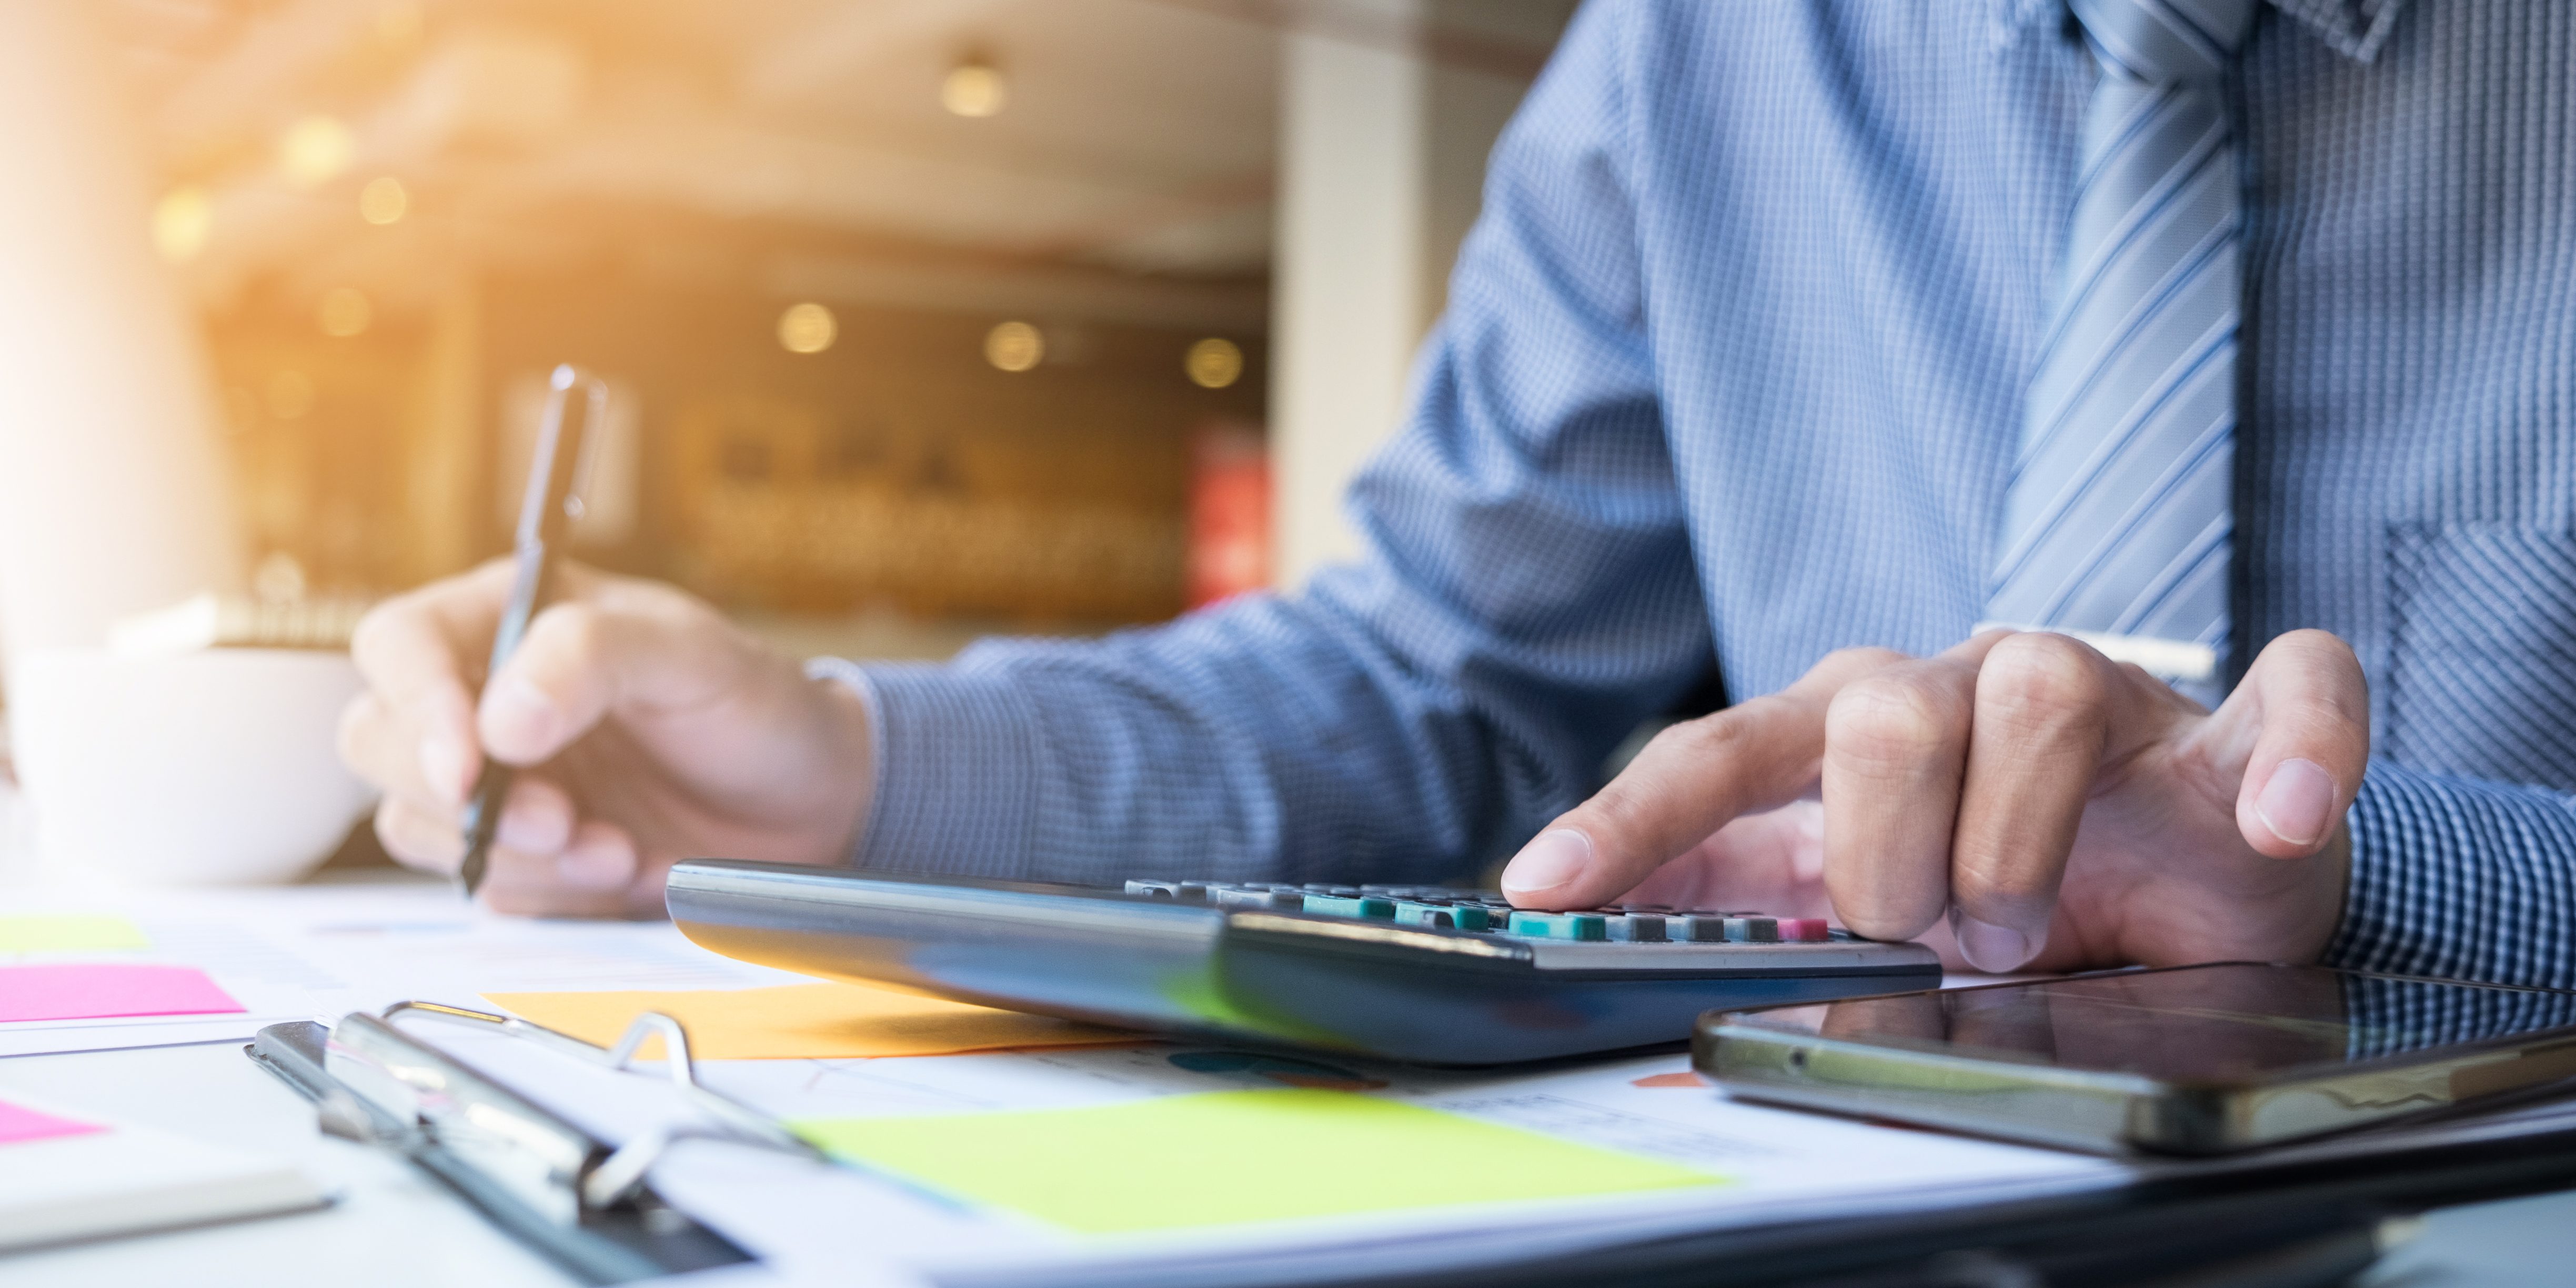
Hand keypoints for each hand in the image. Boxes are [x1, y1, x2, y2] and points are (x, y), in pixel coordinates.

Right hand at [338, 560, 873, 916]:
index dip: (414, 707)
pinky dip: (549, 891)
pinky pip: (483, 884)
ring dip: (513, 854)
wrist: (807, 798)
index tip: (467, 768)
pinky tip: (628, 867)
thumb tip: (497, 720)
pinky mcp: (518, 852)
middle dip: (461, 798)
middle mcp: (481, 696)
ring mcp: (493, 778)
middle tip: (560, 821)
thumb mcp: (690, 655)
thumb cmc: (750, 704)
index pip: (398, 646)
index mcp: (507, 619)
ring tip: (617, 849)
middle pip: (377, 742)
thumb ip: (592, 658)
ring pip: (418, 825)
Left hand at [1498, 630, 2367, 971]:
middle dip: (1886, 856)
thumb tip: (1634, 947)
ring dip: (2018, 846)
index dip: (1629, 817)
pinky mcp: (2236, 722)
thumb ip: (1762, 906)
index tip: (1539, 884)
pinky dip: (2288, 756)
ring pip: (2034, 692)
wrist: (2186, 883)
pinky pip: (2286, 690)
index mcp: (1850, 726)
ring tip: (2025, 929)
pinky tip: (2268, 818)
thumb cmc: (2010, 882)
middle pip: (1873, 713)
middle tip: (1929, 935)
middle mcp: (1956, 686)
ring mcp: (2099, 690)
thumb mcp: (1868, 902)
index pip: (1717, 753)